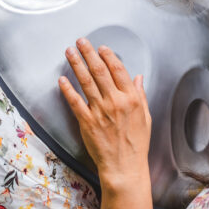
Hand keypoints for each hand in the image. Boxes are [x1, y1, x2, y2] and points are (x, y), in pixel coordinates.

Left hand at [58, 38, 151, 188]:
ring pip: (86, 82)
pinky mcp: (87, 122)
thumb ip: (140, 95)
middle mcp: (115, 102)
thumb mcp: (146, 117)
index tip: (101, 47)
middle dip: (89, 53)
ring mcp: (100, 111)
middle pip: (99, 71)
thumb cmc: (136, 144)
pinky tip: (62, 79)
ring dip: (76, 64)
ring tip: (69, 52)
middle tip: (81, 41)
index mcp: (131, 99)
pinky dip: (67, 89)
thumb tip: (137, 77)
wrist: (124, 167)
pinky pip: (75, 101)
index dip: (108, 56)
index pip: (118, 70)